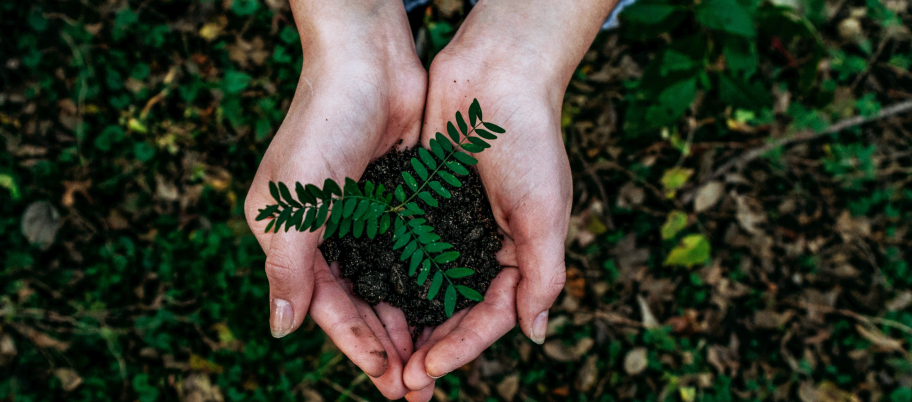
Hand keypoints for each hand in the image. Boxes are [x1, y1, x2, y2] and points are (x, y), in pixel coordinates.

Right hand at [244, 1, 424, 397]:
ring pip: (387, 285)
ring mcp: (362, 218)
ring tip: (433, 363)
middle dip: (385, 346)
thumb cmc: (322, 125)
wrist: (369, 61)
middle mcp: (324, 233)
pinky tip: (445, 311)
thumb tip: (280, 330)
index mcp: (290, 236)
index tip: (387, 378)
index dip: (355, 344)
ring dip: (408, 324)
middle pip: (358, 304)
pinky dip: (424, 285)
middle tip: (416, 388)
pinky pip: (410, 255)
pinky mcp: (396, 201)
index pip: (325, 305)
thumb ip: (287, 267)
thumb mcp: (295, 202)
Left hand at [400, 1, 616, 398]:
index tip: (427, 370)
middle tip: (399, 384)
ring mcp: (451, 228)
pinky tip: (366, 302)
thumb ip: (543, 275)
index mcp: (519, 255)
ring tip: (382, 357)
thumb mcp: (545, 212)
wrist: (495, 75)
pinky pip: (403, 252)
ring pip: (425, 289)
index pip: (490, 317)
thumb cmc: (529, 141)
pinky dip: (389, 279)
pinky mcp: (421, 205)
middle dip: (430, 349)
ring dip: (406, 324)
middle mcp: (483, 248)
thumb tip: (535, 334)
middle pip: (454, 313)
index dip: (461, 348)